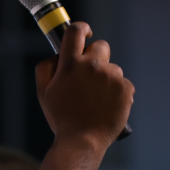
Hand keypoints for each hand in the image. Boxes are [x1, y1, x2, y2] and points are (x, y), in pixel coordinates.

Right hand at [34, 22, 133, 151]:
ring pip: (112, 68)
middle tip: (89, 77)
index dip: (82, 29)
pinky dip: (118, 92)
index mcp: (70, 64)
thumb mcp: (43, 92)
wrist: (82, 141)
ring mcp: (111, 76)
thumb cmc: (61, 117)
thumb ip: (46, 67)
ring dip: (106, 78)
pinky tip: (107, 105)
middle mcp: (92, 66)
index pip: (76, 31)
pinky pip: (123, 83)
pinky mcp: (126, 88)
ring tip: (97, 99)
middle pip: (100, 46)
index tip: (85, 34)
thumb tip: (58, 54)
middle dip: (96, 57)